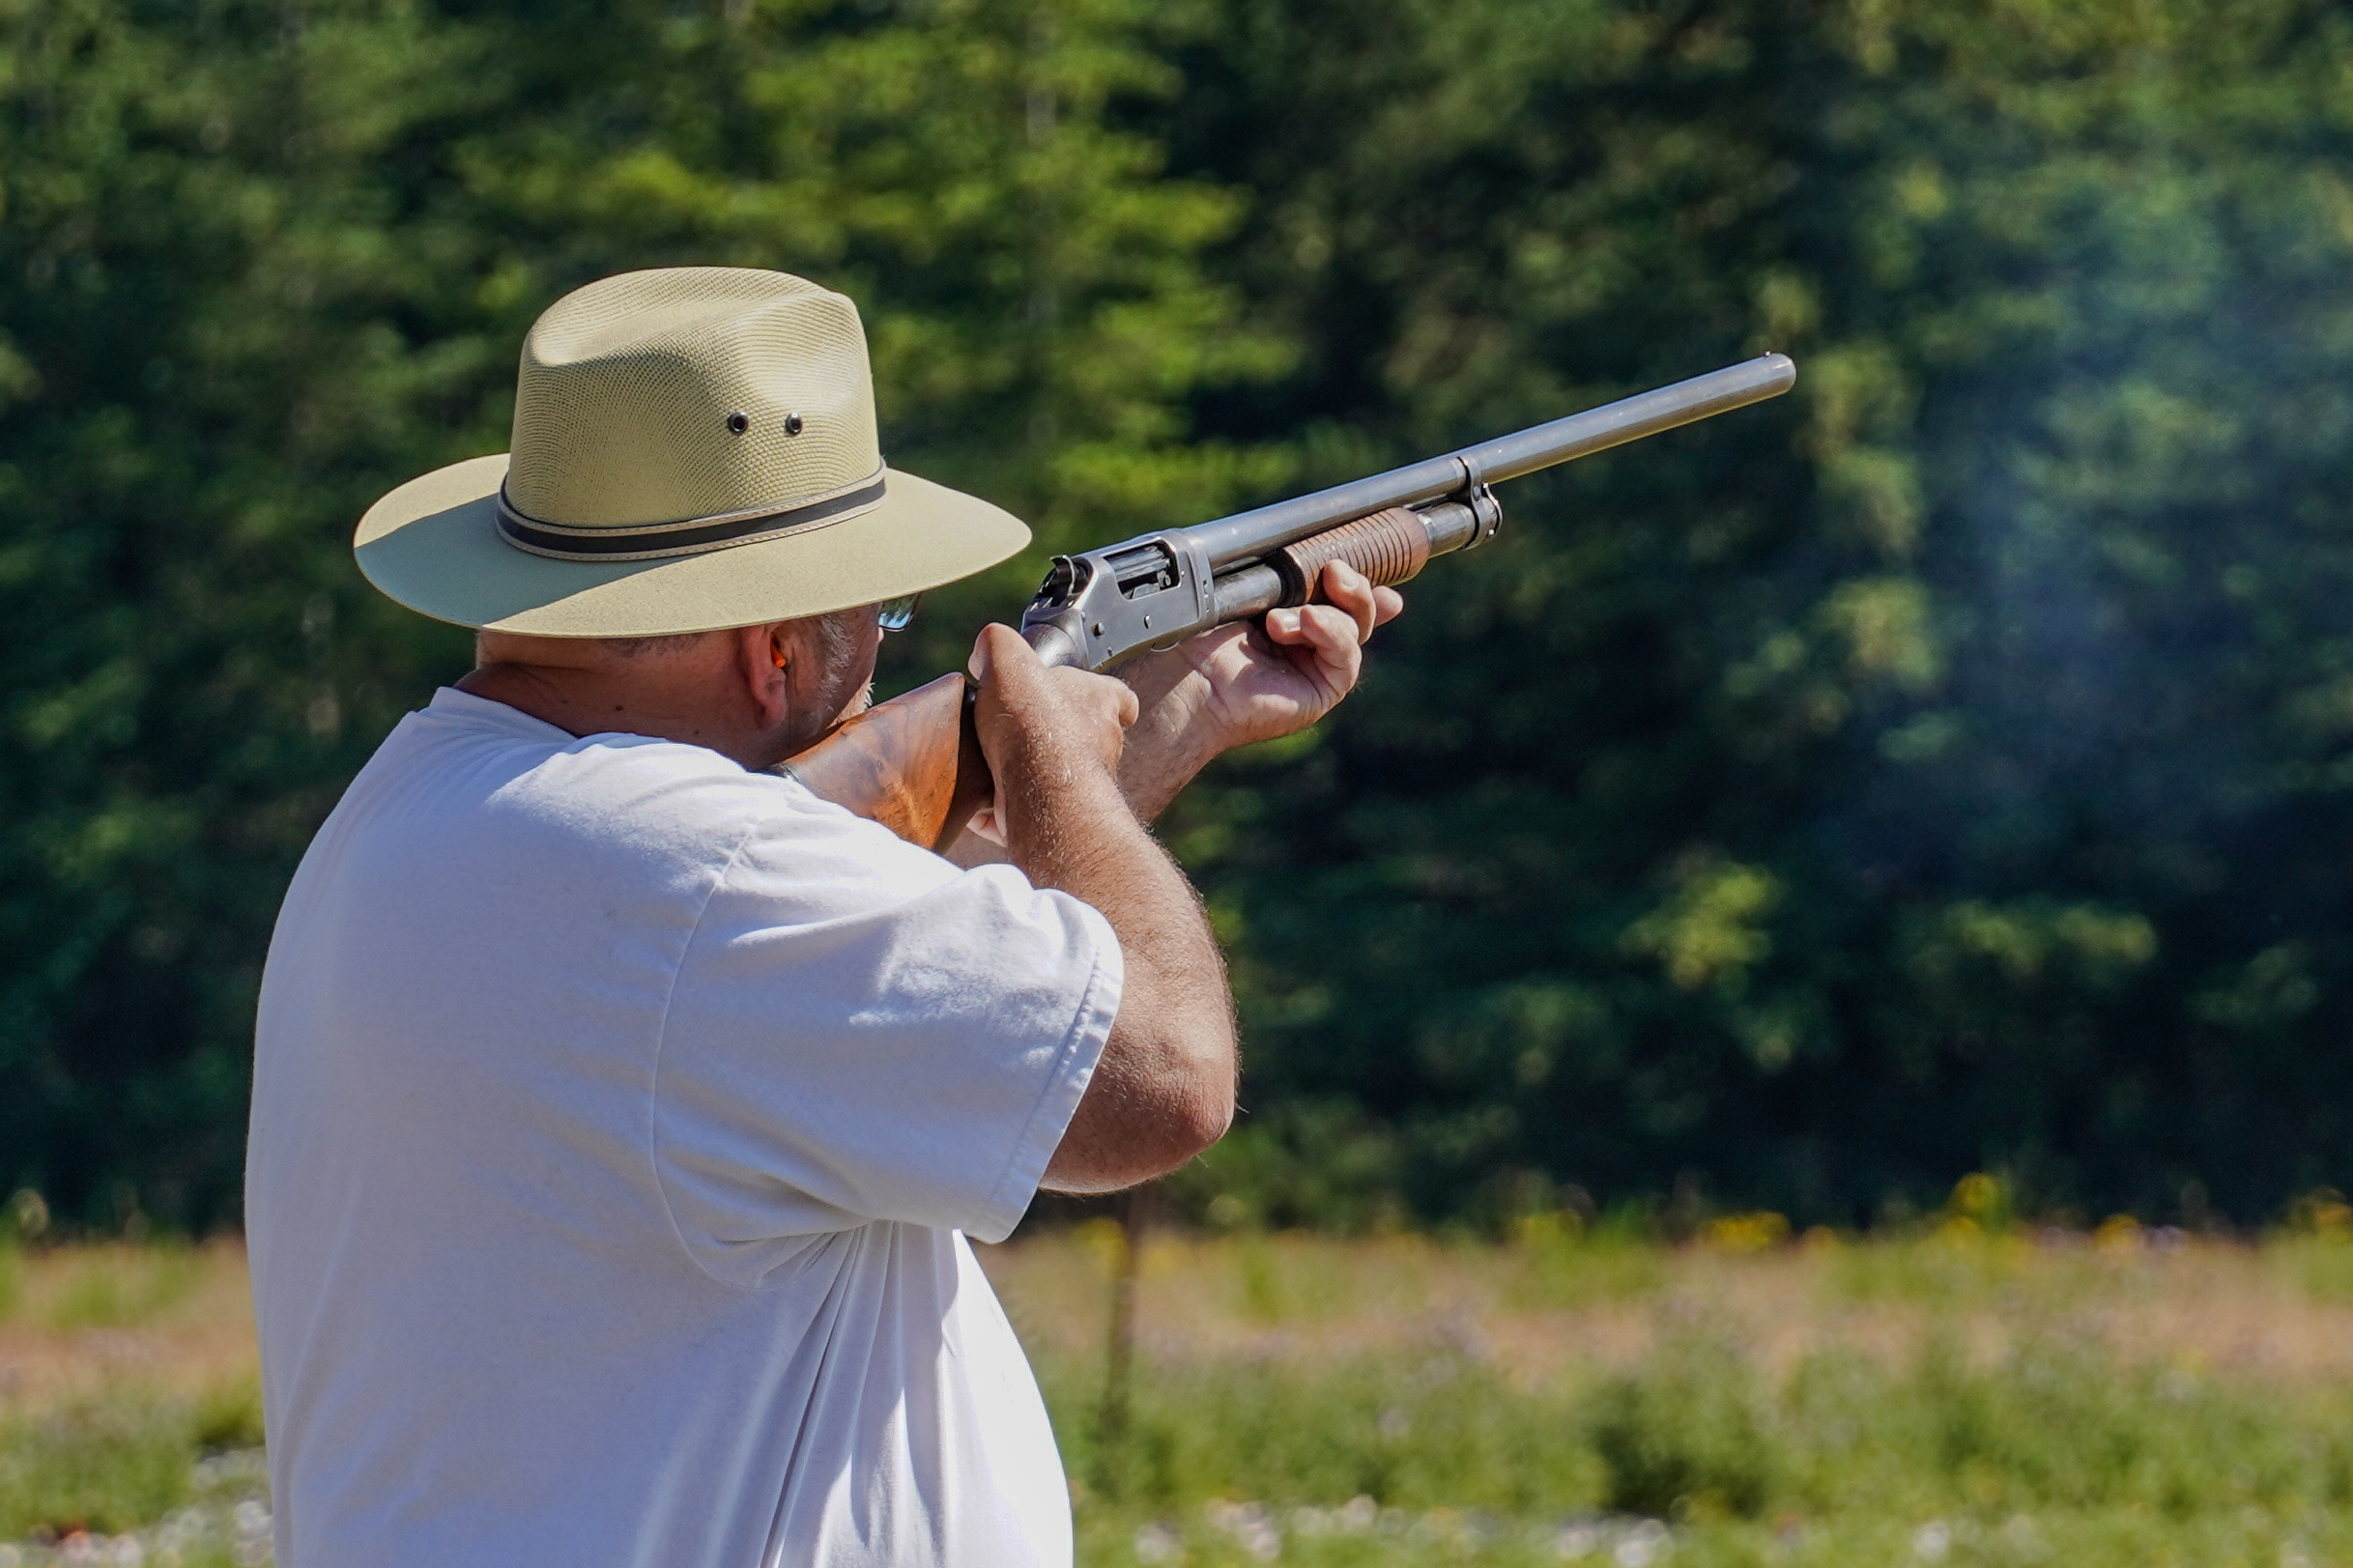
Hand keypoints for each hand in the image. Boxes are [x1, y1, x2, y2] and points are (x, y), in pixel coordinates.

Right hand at [967, 623, 1138, 848]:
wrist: (1038, 789)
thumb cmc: (1035, 723)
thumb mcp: (1009, 656)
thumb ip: (998, 643)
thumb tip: (984, 652)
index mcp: (1097, 703)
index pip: (1117, 695)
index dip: (1102, 693)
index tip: (1085, 694)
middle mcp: (1099, 746)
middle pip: (1082, 738)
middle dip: (1048, 736)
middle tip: (1013, 729)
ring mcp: (1079, 788)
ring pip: (1052, 779)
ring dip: (1023, 773)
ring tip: (988, 763)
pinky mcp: (1052, 820)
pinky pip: (1021, 814)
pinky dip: (997, 810)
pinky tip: (977, 801)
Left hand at [1116, 560, 1403, 816]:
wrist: (1186, 675)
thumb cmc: (1203, 631)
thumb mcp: (1250, 587)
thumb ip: (1288, 572)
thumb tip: (1328, 559)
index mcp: (1288, 615)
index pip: (1337, 594)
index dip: (1358, 581)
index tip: (1359, 561)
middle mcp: (1306, 643)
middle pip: (1356, 610)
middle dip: (1354, 588)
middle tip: (1336, 569)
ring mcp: (1315, 669)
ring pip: (1354, 629)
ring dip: (1328, 613)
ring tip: (1277, 618)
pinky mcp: (1320, 692)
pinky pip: (1346, 658)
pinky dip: (1332, 634)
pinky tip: (1307, 621)